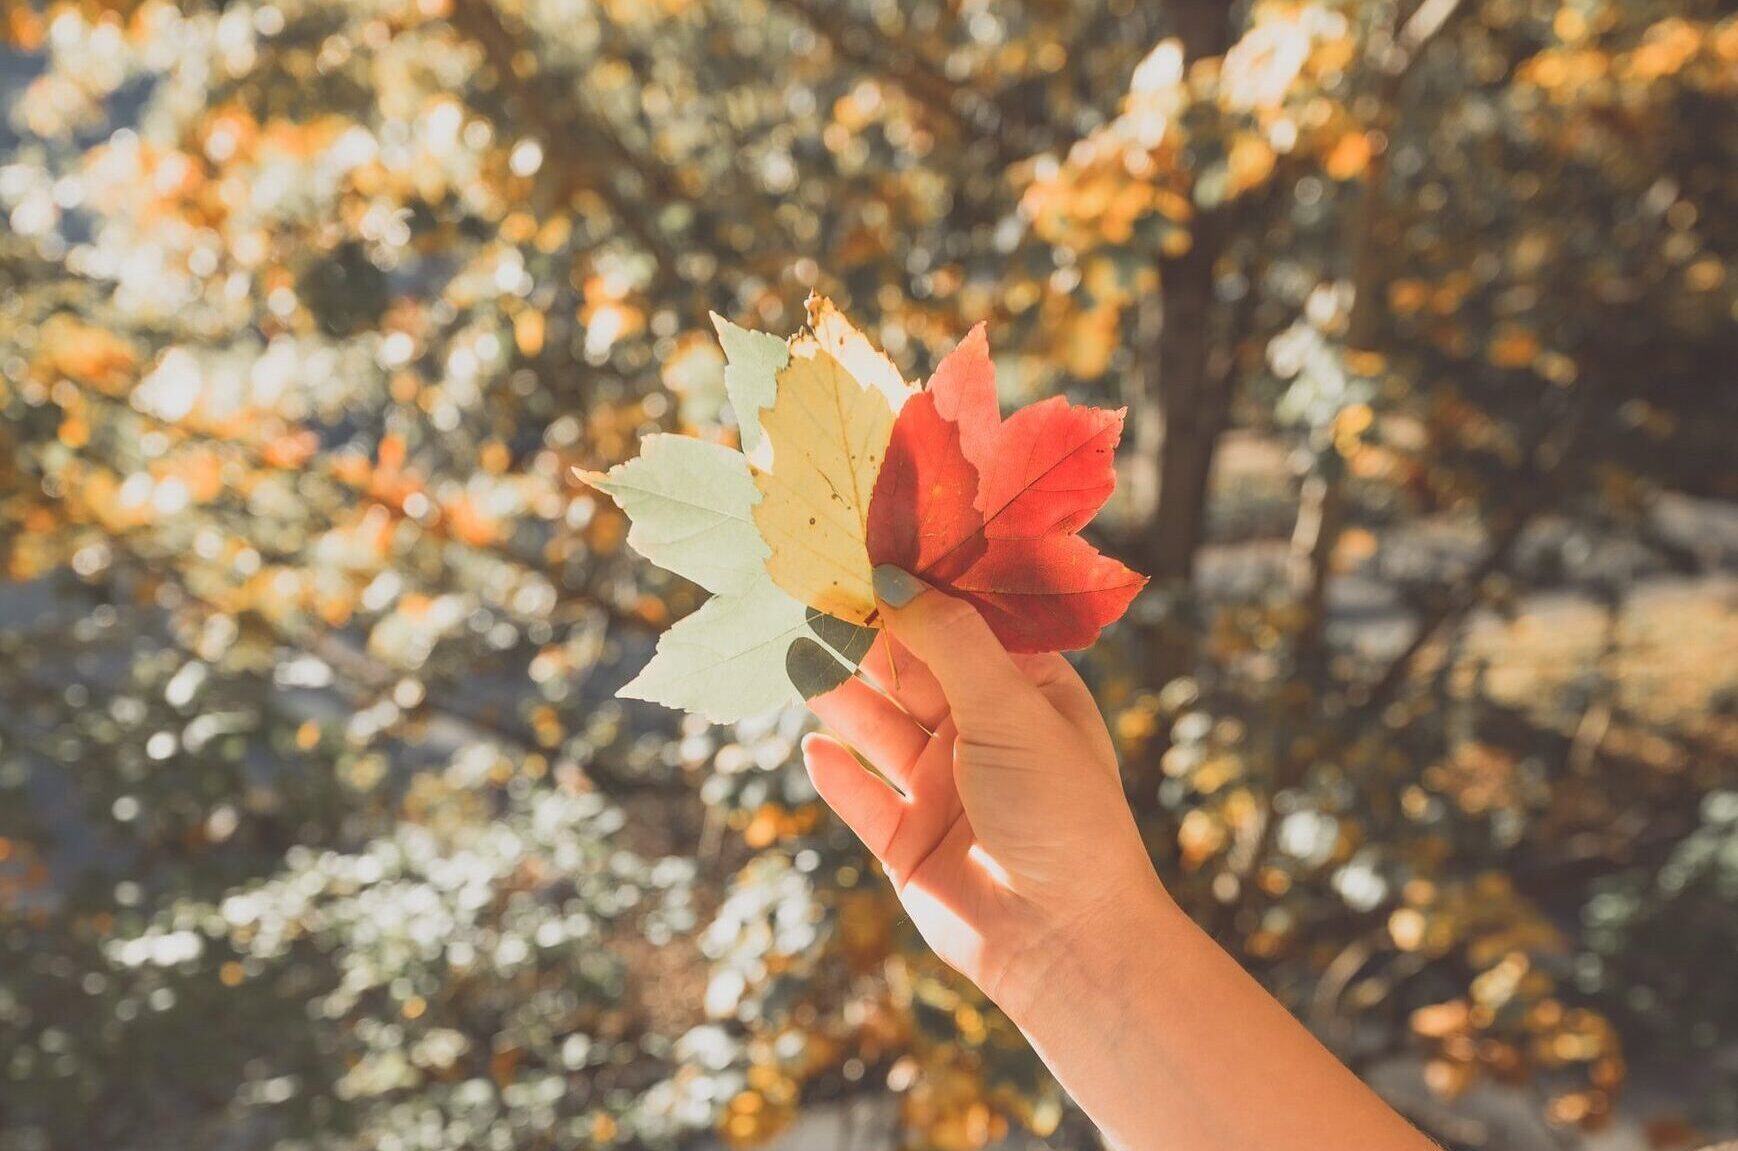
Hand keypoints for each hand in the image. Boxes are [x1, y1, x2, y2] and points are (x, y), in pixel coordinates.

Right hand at [804, 564, 1164, 1013]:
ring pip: (877, 729)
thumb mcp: (1011, 708)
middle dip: (863, 637)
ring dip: (840, 696)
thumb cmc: (1061, 812)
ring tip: (795, 655)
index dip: (913, 590)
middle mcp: (981, 733)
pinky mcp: (908, 843)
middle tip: (806, 591)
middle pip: (909, 672)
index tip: (860, 548)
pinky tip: (815, 748)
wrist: (1066, 942)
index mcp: (1025, 692)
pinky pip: (862, 799)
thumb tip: (892, 576)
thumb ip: (948, 641)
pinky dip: (838, 775)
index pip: (960, 625)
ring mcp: (942, 789)